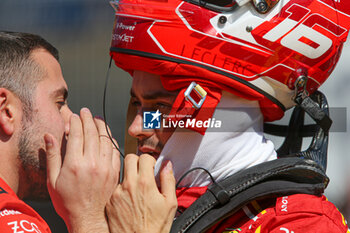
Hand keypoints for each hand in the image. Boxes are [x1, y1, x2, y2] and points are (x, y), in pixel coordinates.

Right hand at [44, 108, 119, 232]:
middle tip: (85, 111)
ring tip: (97, 118)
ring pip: (106, 139)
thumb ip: (52, 156)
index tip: (74, 115)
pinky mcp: (114, 172)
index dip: (75, 122)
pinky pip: (115, 150)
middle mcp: (92, 163)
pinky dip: (111, 139)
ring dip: (101, 126)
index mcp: (75, 164)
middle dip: (88, 119)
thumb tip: (50, 136)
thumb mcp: (52, 180)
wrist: (87, 217)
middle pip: (92, 133)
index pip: (77, 134)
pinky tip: (107, 134)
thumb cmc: (67, 201)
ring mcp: (106, 167)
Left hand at [106, 154, 176, 232]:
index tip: (152, 167)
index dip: (150, 160)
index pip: (144, 157)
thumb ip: (168, 180)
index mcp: (145, 183)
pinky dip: (123, 190)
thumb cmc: (155, 227)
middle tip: (143, 172)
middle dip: (137, 162)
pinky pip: (116, 188)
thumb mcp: (170, 203)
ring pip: (122, 173)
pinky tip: (130, 200)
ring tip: (138, 190)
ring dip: (130, 176)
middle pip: (129, 158)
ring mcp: (116, 193)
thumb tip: (167, 165)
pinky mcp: (110, 202)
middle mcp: (128, 185)